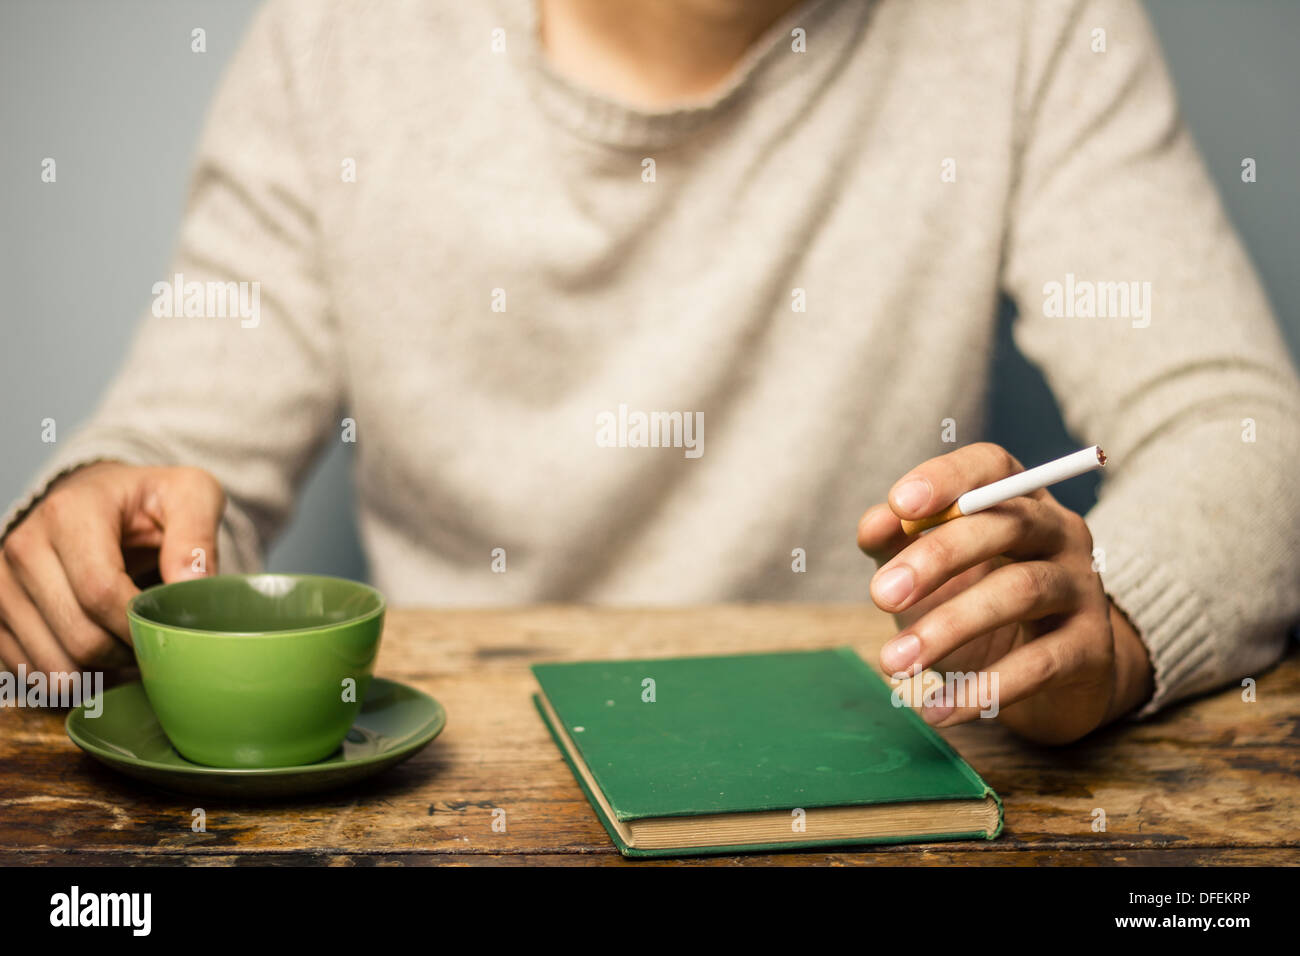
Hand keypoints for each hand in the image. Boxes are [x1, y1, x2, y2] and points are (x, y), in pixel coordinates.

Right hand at [0, 462, 224, 675]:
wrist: (99, 498)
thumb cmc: (148, 500)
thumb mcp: (190, 494)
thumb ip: (197, 534)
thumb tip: (191, 586)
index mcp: (69, 513)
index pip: (101, 592)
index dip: (139, 625)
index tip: (168, 629)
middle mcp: (23, 547)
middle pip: (78, 635)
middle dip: (126, 653)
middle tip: (154, 644)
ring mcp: (2, 582)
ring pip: (53, 663)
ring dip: (100, 673)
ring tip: (130, 651)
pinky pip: (27, 671)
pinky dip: (70, 678)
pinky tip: (99, 661)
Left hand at [857, 443, 1152, 743]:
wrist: (1055, 676)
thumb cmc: (976, 602)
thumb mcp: (931, 570)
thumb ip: (898, 540)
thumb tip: (873, 525)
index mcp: (1018, 499)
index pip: (991, 467)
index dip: (947, 479)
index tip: (900, 505)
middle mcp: (1060, 532)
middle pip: (1005, 524)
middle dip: (937, 557)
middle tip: (880, 595)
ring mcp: (1082, 588)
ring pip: (1022, 591)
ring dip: (950, 626)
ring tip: (894, 662)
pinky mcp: (1092, 648)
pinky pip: (1039, 664)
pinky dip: (983, 688)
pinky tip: (936, 708)